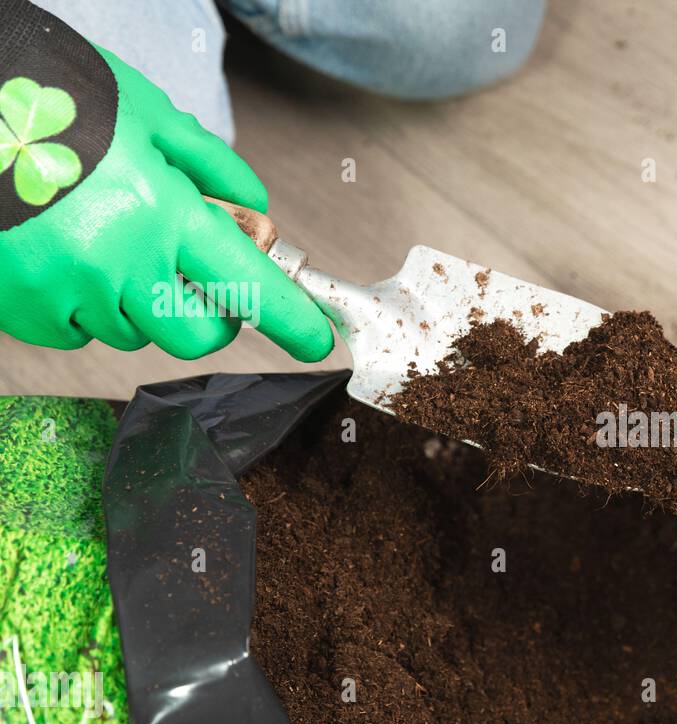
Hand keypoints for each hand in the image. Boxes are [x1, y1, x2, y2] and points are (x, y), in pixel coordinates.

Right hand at [0, 29, 331, 359]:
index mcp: (160, 213)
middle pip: (195, 335)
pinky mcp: (21, 308)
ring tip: (107, 238)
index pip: (249, 286)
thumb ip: (214, 170)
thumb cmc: (57, 98)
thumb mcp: (150, 116)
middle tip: (196, 276)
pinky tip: (66, 255)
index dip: (291, 320)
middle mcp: (116, 264)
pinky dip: (83, 306)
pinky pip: (75, 333)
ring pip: (132, 332)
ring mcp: (64, 292)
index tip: (316, 341)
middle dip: (208, 314)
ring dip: (138, 301)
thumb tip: (256, 213)